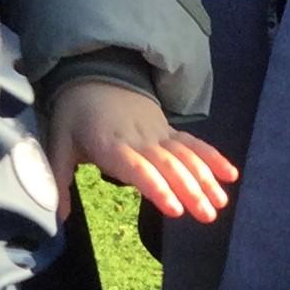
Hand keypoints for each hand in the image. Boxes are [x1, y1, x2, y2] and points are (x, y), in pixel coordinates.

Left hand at [43, 78, 237, 223]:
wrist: (94, 72)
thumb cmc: (75, 113)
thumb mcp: (58, 143)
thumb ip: (58, 180)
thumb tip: (58, 217)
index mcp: (110, 145)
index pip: (137, 169)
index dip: (156, 187)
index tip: (174, 209)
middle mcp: (139, 139)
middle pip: (169, 166)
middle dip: (191, 190)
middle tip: (207, 216)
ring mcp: (158, 133)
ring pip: (186, 156)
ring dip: (206, 179)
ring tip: (220, 204)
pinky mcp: (168, 130)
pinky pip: (193, 143)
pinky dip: (213, 157)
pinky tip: (231, 175)